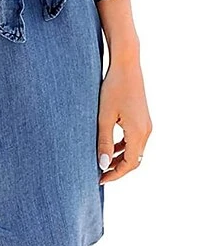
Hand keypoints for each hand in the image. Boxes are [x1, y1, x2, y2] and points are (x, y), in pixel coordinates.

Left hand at [97, 48, 152, 183]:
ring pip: (135, 150)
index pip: (129, 164)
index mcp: (138, 133)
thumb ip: (104, 142)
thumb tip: (103, 165)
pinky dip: (124, 147)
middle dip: (117, 169)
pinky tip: (110, 146)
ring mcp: (146, 124)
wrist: (126, 66)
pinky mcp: (143, 118)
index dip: (115, 174)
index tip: (99, 179)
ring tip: (102, 162)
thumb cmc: (113, 89)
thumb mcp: (104, 117)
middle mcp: (146, 131)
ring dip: (120, 158)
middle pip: (134, 160)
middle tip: (99, 174)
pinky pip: (135, 140)